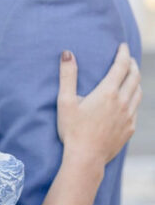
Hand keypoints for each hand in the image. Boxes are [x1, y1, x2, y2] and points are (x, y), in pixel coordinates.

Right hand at [57, 42, 140, 176]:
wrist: (86, 158)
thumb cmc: (72, 130)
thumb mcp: (65, 101)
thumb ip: (67, 76)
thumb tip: (67, 53)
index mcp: (107, 92)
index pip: (121, 66)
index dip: (124, 53)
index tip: (123, 46)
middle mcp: (122, 102)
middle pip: (134, 77)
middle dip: (132, 64)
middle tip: (127, 58)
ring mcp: (128, 116)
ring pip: (138, 92)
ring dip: (136, 80)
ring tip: (131, 76)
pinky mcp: (129, 129)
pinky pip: (136, 108)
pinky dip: (134, 98)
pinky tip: (129, 99)